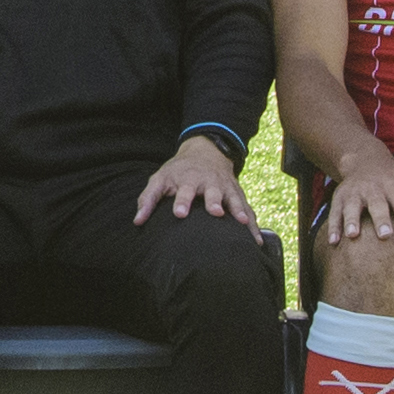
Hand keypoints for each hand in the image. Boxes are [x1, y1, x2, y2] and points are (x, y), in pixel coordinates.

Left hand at [133, 135, 249, 224]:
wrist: (206, 152)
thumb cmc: (178, 171)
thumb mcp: (160, 179)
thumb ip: (148, 199)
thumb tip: (137, 221)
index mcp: (189, 179)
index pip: (184, 190)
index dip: (182, 202)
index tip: (179, 213)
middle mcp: (209, 183)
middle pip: (212, 193)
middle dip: (214, 202)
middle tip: (216, 213)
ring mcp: (226, 188)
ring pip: (234, 200)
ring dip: (239, 211)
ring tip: (244, 223)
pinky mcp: (238, 195)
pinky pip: (248, 209)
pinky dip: (253, 225)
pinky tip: (257, 241)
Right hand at [320, 151, 393, 245]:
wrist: (367, 161)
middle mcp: (374, 188)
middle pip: (378, 204)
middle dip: (381, 219)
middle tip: (385, 235)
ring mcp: (355, 192)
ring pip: (352, 206)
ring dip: (352, 220)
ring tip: (353, 235)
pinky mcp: (340, 197)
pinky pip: (335, 212)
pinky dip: (333, 226)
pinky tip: (333, 242)